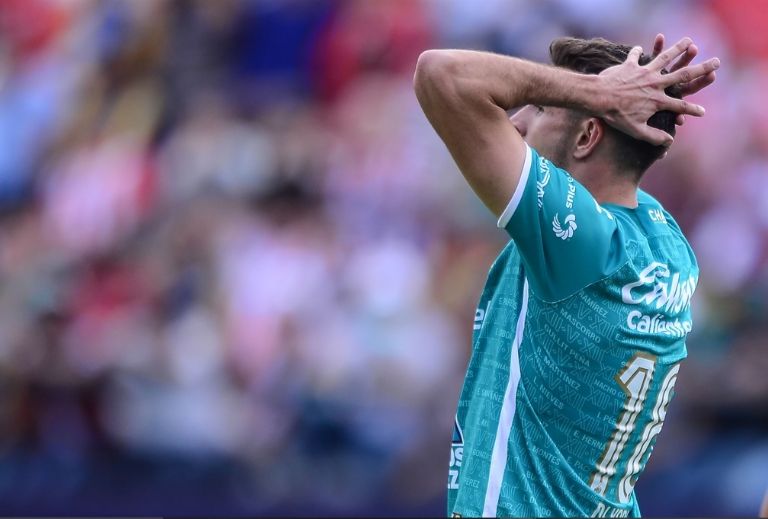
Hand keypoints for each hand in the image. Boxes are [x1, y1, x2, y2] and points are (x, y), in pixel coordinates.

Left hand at [596, 37, 719, 145]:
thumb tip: (669, 142)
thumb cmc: (616, 116)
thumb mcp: (636, 130)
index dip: (692, 111)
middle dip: (702, 69)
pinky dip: (638, 52)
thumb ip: (653, 136)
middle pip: (684, 76)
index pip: (680, 107)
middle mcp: (655, 84)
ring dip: (679, 49)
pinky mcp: (630, 66)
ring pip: (665, 58)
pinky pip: (635, 56)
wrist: (598, 98)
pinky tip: (641, 47)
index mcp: (658, 101)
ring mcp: (644, 73)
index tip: (702, 113)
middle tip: (716, 63)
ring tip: (690, 42)